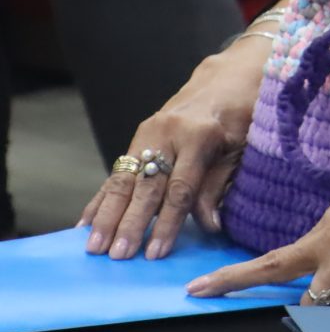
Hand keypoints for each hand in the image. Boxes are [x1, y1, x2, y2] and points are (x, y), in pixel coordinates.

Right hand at [81, 35, 270, 259]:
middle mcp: (167, 133)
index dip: (167, 223)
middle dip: (130, 224)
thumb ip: (220, 184)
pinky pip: (117, 172)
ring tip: (93, 246)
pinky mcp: (139, 137)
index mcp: (199, 135)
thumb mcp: (243, 147)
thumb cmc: (244, 115)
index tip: (155, 253)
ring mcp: (148, 133)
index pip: (180, 189)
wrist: (229, 77)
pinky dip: (101, 199)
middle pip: (145, 187)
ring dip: (107, 215)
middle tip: (117, 255)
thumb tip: (209, 226)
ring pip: (123, 180)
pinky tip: (85, 222)